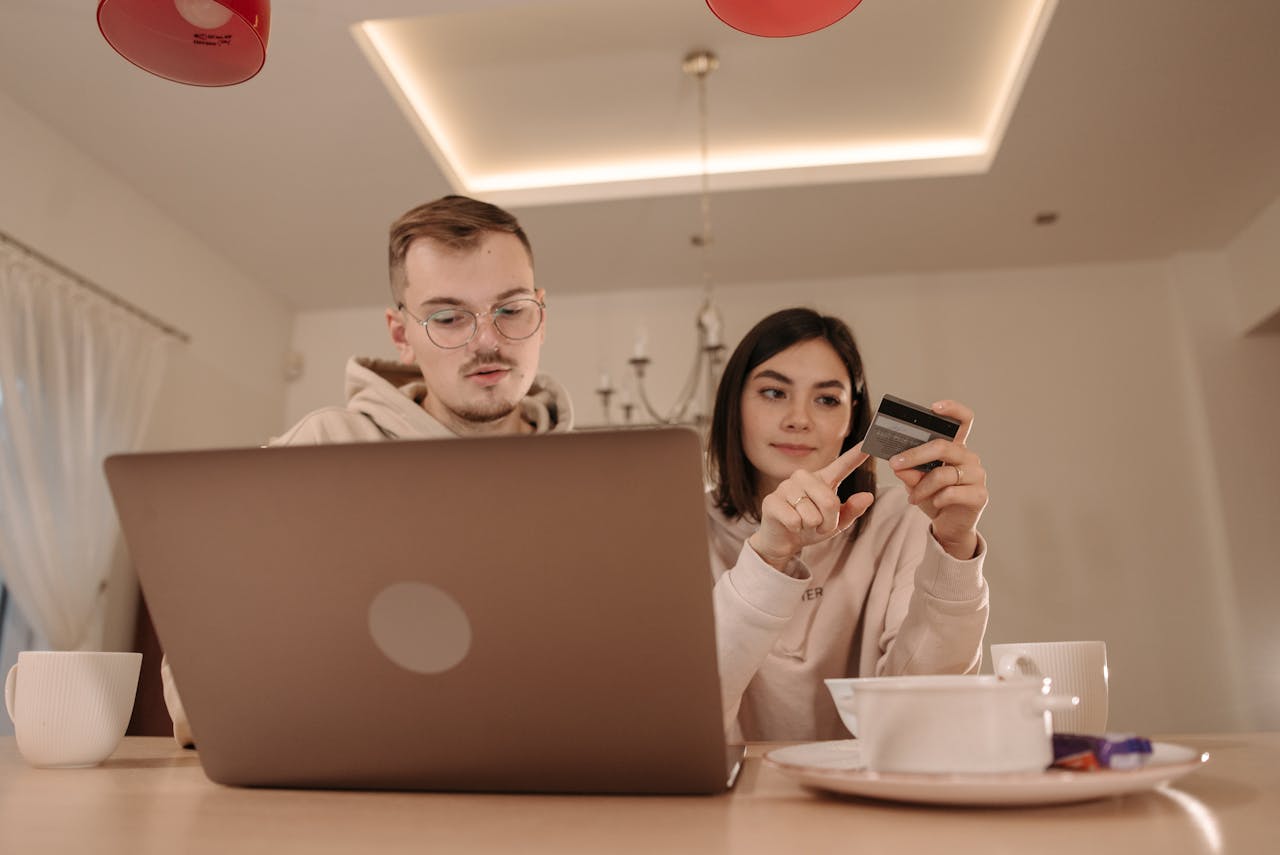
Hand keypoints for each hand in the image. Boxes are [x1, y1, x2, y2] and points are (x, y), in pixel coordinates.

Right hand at [748, 444, 875, 570]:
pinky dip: (796, 529)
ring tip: (803, 524)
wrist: (783, 541)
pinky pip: (794, 520)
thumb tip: (868, 496)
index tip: (869, 441)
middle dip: (828, 522)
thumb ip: (852, 510)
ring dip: (812, 527)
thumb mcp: (836, 523)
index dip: (856, 454)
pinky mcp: (772, 500)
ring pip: (812, 514)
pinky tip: (790, 525)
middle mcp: (803, 477)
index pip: (842, 465)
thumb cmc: (811, 528)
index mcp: (822, 480)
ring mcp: (786, 486)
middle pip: (829, 501)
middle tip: (819, 526)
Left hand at [888, 400, 987, 559]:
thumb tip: (898, 465)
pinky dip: (937, 499)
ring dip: (922, 486)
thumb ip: (909, 471)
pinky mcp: (980, 495)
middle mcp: (969, 457)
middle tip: (895, 464)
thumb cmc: (934, 497)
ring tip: (911, 497)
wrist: (949, 525)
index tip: (934, 407)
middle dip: (915, 455)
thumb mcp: (916, 483)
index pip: (962, 420)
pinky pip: (952, 492)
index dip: (952, 409)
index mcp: (956, 447)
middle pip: (943, 446)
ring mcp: (977, 475)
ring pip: (943, 474)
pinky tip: (934, 504)